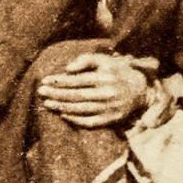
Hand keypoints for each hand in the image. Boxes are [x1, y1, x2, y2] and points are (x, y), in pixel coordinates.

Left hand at [38, 52, 156, 127]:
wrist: (141, 90)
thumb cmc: (119, 72)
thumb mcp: (106, 60)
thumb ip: (87, 60)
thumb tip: (68, 68)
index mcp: (104, 77)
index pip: (77, 80)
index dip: (59, 81)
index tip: (45, 81)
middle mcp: (106, 93)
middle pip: (76, 96)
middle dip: (56, 94)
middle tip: (41, 92)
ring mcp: (108, 108)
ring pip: (80, 110)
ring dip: (62, 107)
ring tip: (48, 104)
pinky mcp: (110, 119)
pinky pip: (89, 122)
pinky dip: (75, 120)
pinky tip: (63, 115)